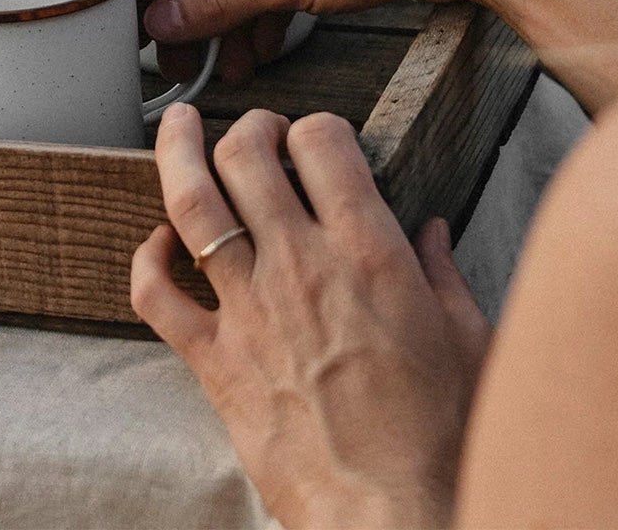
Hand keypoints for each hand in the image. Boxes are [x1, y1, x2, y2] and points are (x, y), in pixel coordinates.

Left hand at [131, 106, 489, 528]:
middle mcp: (300, 266)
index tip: (318, 138)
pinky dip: (147, 259)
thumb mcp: (470, 341)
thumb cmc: (442, 439)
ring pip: (191, 205)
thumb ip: (444, 274)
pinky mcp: (216, 362)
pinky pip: (157, 296)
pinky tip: (157, 241)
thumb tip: (433, 231)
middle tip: (255, 131)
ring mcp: (250, 310)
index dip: (317, 127)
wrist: (395, 517)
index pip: (322, 142)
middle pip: (246, 155)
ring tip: (178, 127)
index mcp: (368, 251)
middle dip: (248, 128)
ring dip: (177, 154)